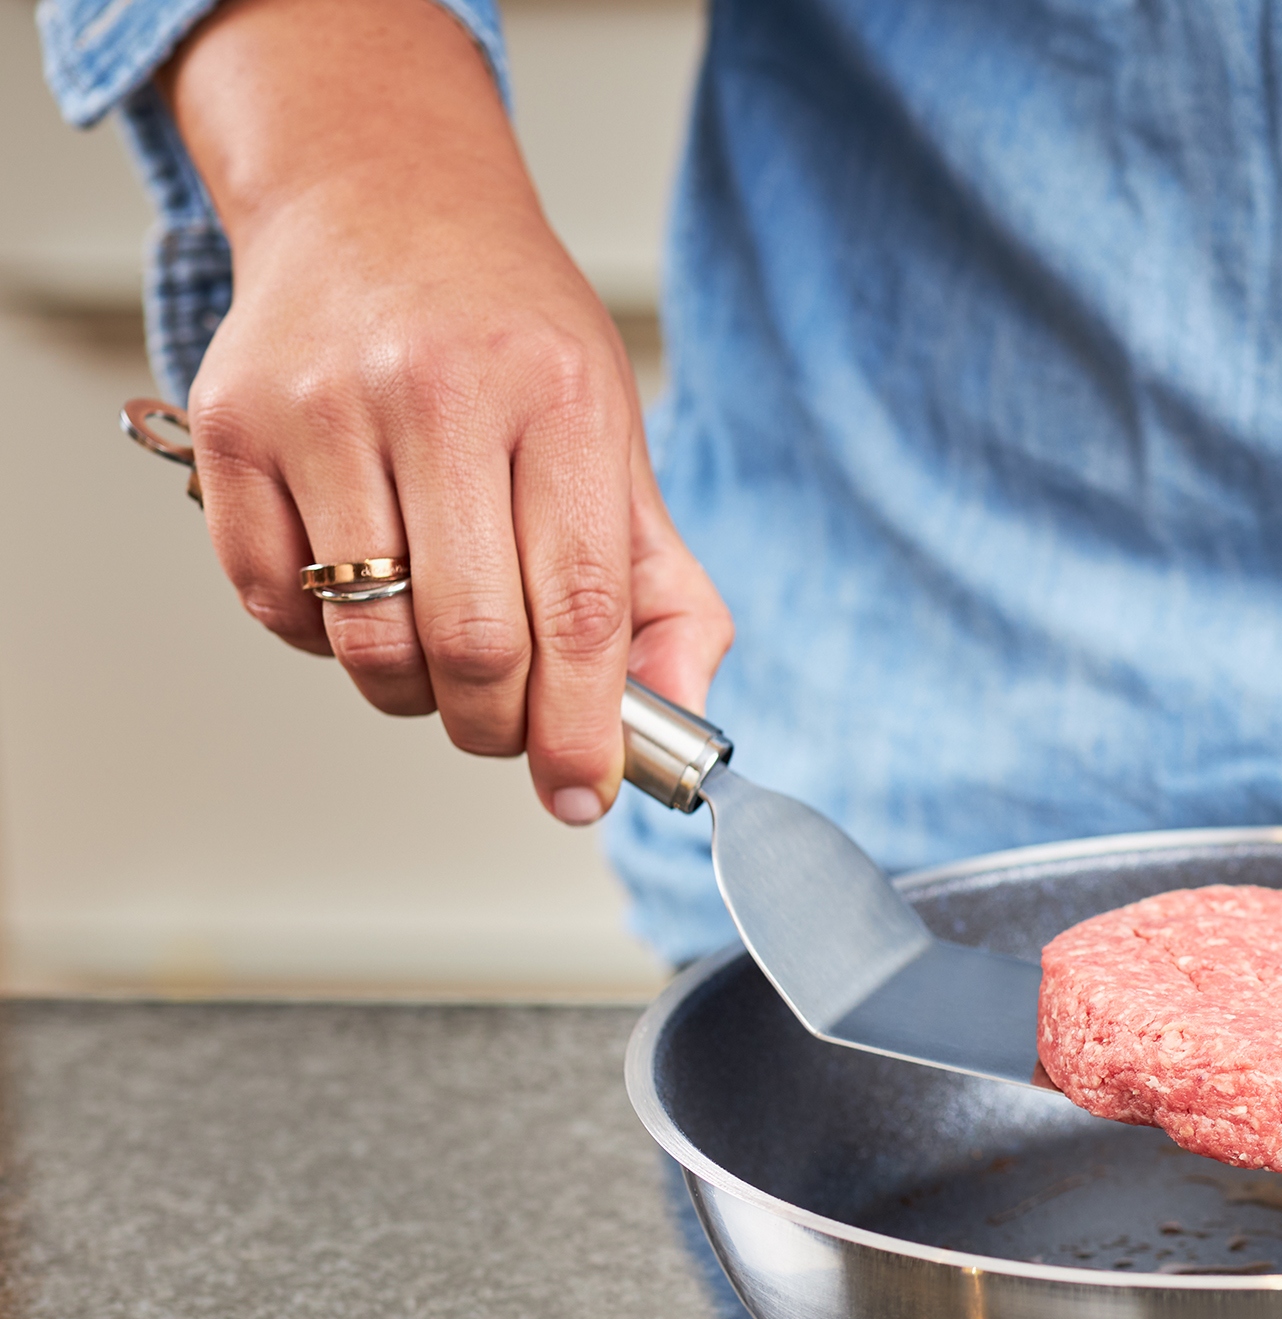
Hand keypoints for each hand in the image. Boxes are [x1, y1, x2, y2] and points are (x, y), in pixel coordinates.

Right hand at [164, 0, 731, 823]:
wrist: (381, 196)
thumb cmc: (509, 337)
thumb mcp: (614, 442)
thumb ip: (660, 590)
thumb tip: (679, 715)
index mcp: (557, 401)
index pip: (578, 612)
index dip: (580, 728)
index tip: (579, 789)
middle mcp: (436, 394)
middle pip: (472, 647)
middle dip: (498, 725)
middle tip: (506, 719)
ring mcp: (321, 408)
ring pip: (369, 644)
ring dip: (412, 694)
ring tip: (438, 653)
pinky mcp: (231, 428)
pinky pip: (274, 606)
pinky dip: (323, 641)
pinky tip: (360, 590)